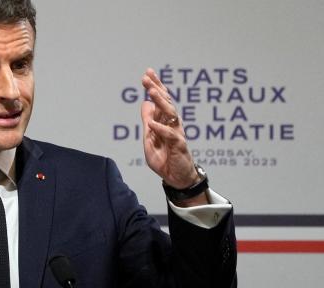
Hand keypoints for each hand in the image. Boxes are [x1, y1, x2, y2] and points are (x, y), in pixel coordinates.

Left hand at [140, 68, 200, 195]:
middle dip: (156, 89)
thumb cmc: (165, 158)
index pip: (161, 100)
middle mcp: (172, 125)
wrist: (176, 178)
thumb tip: (144, 104)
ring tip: (151, 92)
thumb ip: (148, 122)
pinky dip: (161, 129)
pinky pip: (170, 135)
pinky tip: (152, 123)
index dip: (156, 86)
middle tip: (146, 78)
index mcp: (165, 122)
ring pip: (170, 114)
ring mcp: (177, 134)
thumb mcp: (150, 139)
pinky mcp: (179, 146)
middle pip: (166, 103)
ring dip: (161, 102)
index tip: (148, 73)